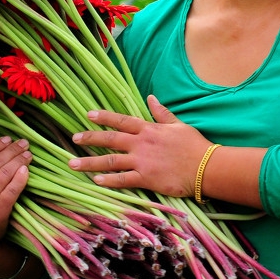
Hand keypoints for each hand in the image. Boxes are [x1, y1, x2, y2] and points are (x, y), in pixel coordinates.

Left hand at [68, 95, 210, 197]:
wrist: (206, 167)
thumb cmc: (194, 145)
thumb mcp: (178, 125)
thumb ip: (161, 112)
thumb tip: (151, 98)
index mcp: (149, 129)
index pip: (121, 120)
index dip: (103, 117)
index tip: (88, 115)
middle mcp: (141, 143)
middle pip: (110, 139)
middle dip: (90, 138)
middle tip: (74, 138)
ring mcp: (142, 161)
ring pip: (110, 161)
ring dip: (90, 162)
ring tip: (73, 163)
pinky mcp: (146, 179)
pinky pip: (123, 179)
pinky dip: (108, 180)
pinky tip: (96, 181)